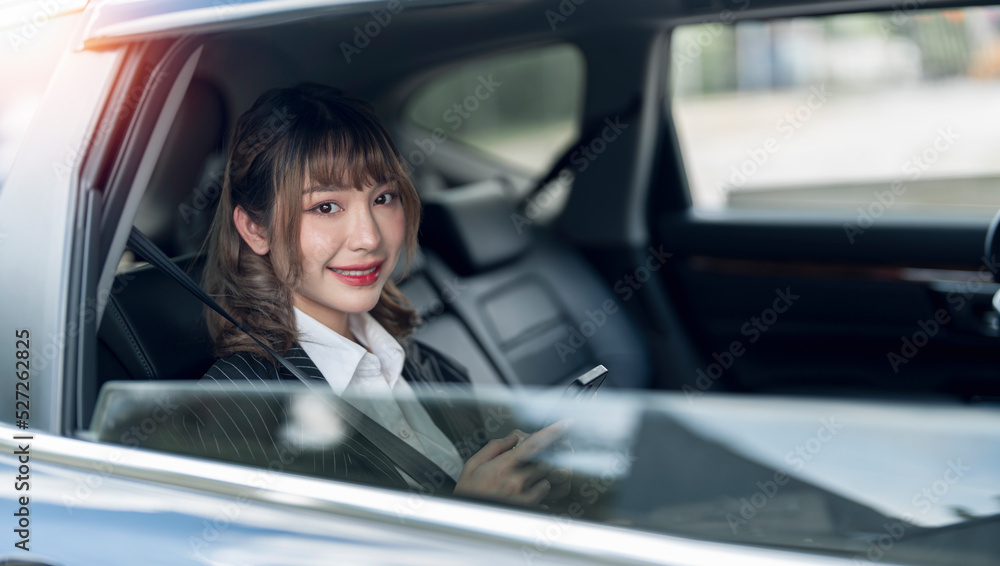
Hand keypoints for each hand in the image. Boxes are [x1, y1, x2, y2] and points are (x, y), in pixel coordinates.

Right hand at [454, 421, 570, 506]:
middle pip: (545, 462)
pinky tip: (523, 498)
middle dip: (542, 460)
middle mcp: (516, 481)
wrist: (463, 521)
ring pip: (547, 482)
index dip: (552, 432)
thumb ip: (494, 447)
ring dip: (540, 479)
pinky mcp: (528, 512)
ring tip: (522, 484)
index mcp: (503, 466)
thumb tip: (513, 437)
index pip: (534, 444)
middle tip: (532, 463)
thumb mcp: (472, 466)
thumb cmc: (467, 495)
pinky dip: (539, 497)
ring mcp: (524, 498)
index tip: (565, 424)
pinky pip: (545, 501)